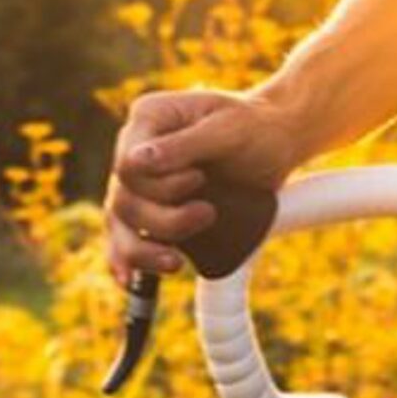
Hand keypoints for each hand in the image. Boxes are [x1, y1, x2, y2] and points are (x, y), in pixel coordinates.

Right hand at [104, 88, 302, 287]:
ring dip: (144, 249)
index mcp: (148, 118)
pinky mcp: (153, 208)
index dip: (159, 185)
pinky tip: (129, 279)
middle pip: (125, 199)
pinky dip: (125, 259)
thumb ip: (184, 145)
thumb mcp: (228, 128)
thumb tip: (136, 163)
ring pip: (120, 224)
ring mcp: (141, 182)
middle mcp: (136, 150)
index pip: (127, 165)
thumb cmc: (254, 126)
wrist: (276, 140)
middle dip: (163, 218)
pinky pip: (126, 237)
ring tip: (175, 262)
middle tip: (208, 213)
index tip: (199, 179)